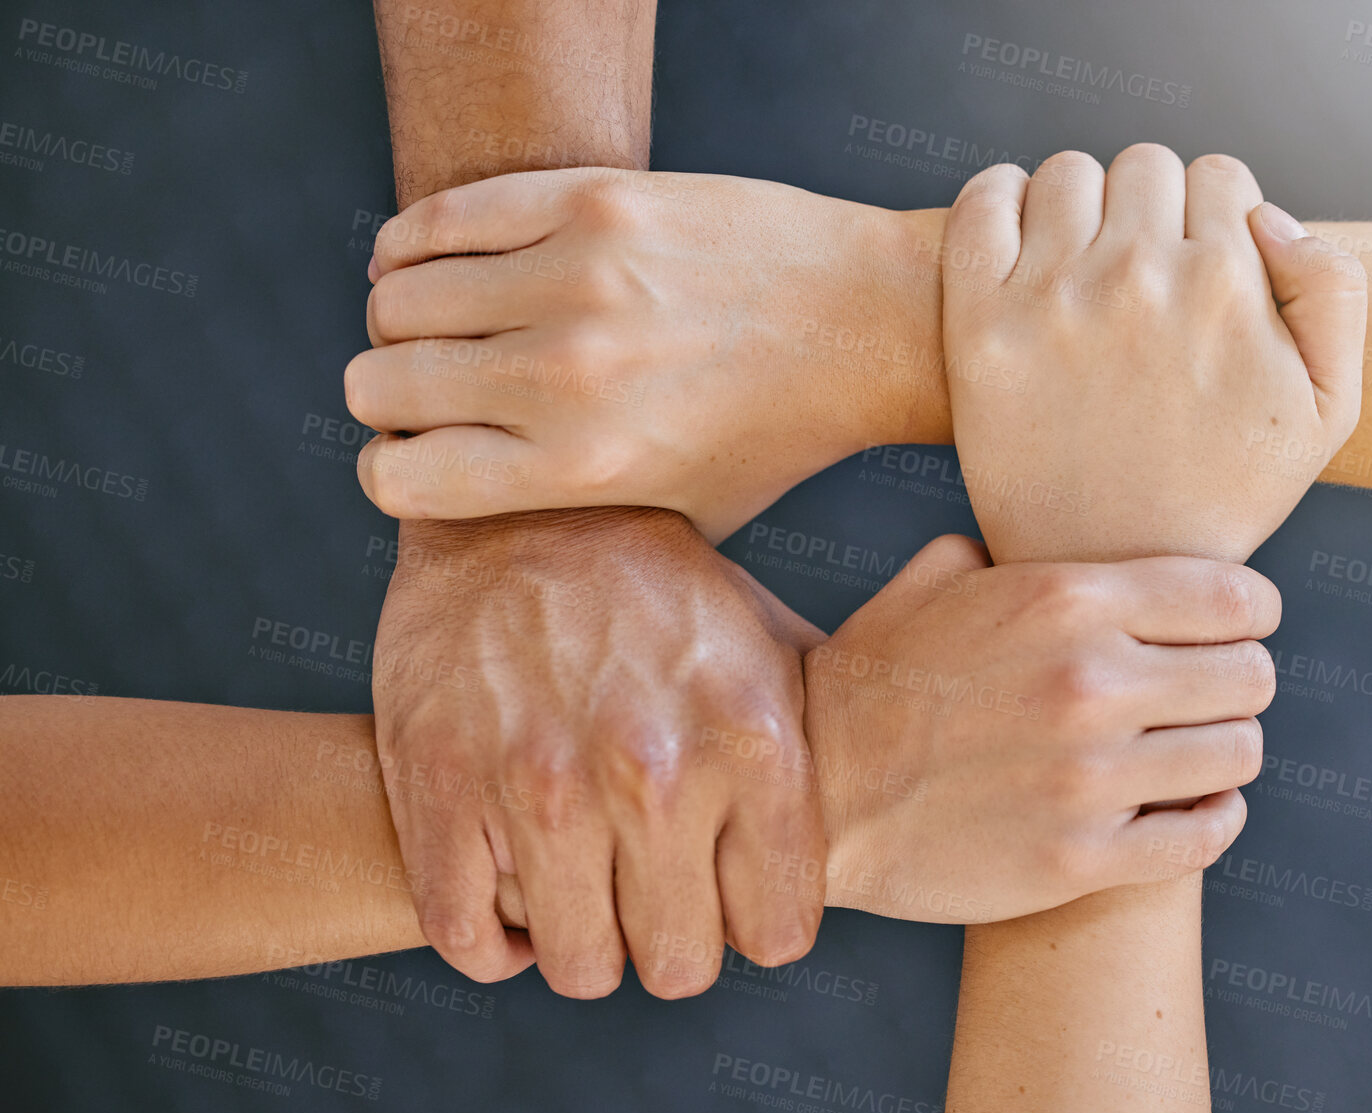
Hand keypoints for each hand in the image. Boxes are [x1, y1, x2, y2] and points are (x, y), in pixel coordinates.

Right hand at [344, 169, 950, 540]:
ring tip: (442, 322)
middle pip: (378, 383)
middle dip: (388, 394)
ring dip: (402, 316)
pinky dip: (412, 242)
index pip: (397, 477)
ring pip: (394, 295)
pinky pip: (440, 216)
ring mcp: (576, 279)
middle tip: (429, 386)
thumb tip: (459, 498)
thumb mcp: (680, 517)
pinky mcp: (592, 200)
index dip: (395, 469)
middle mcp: (565, 376)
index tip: (424, 452)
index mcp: (580, 469)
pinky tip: (430, 259)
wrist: (865, 323)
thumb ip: (572, 523)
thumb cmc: (772, 435)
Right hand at [373, 507, 826, 997]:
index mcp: (754, 735)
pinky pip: (471, 940)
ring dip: (585, 941)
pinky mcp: (440, 781)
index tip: (731, 894)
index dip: (754, 922)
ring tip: (588, 887)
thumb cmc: (663, 593)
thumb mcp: (771, 645)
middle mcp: (655, 766)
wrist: (522, 508)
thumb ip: (827, 743)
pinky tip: (517, 898)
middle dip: (672, 940)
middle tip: (654, 892)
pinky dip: (496, 942)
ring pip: (579, 968)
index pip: (777, 932)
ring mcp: (541, 778)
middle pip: (679, 966)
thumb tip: (891, 813)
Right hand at [798, 536, 1279, 922]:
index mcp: (1064, 599)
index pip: (1234, 598)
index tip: (1235, 629)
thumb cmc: (873, 681)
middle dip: (1234, 683)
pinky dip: (1212, 818)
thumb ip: (1010, 548)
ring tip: (1190, 751)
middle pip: (1251, 677)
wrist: (813, 795)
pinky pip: (1208, 834)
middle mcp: (1089, 681)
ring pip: (1239, 754)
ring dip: (1222, 753)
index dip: (1248, 614)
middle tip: (1201, 696)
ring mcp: (1089, 776)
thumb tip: (1046, 536)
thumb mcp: (932, 582)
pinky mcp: (1080, 857)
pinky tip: (1187, 805)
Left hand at [940, 146, 1366, 564]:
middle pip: (1146, 165)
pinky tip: (1018, 241)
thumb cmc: (1220, 496)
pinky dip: (1000, 199)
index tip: (1193, 269)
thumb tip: (1266, 214)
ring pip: (1069, 173)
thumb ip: (1334, 291)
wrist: (1106, 570)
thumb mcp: (1329, 411)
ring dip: (1079, 205)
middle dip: (1150, 209)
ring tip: (1080, 266)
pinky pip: (984, 201)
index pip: (1219, 175)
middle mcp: (1137, 276)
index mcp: (1224, 284)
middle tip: (1137, 274)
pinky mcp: (979, 322)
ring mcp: (1051, 295)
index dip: (1212, 218)